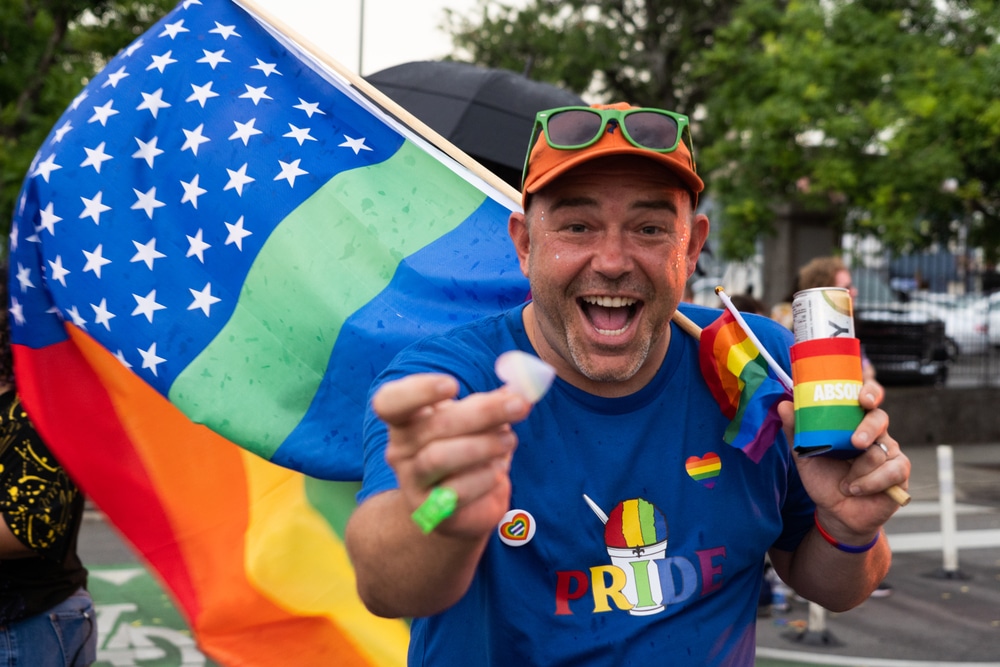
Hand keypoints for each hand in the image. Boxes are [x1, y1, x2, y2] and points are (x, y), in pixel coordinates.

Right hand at [372, 373, 531, 538]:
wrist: (462, 506)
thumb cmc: (468, 450)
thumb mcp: (477, 422)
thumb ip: (493, 402)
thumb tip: (520, 387)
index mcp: (405, 420)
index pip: (390, 402)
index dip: (418, 391)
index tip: (454, 386)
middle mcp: (400, 450)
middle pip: (433, 426)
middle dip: (483, 412)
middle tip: (519, 405)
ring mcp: (412, 482)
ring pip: (440, 458)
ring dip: (483, 445)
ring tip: (509, 441)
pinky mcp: (431, 511)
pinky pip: (457, 491)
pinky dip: (485, 476)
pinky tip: (498, 470)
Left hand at [778, 380, 910, 535]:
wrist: (835, 512)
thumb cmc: (823, 478)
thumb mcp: (805, 454)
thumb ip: (796, 430)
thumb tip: (784, 405)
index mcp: (853, 422)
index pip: (866, 398)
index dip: (869, 391)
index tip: (862, 397)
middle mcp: (874, 432)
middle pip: (879, 418)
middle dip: (868, 428)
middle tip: (855, 442)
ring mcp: (889, 451)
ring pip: (879, 450)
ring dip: (858, 470)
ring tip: (845, 483)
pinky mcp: (899, 471)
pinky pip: (891, 470)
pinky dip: (870, 482)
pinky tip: (856, 489)